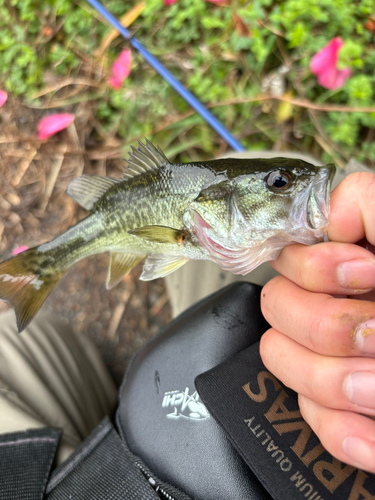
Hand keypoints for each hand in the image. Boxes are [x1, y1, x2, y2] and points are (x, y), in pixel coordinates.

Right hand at [260, 172, 374, 472]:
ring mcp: (333, 351)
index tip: (369, 274)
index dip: (317, 267)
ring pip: (281, 356)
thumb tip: (330, 217)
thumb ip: (368, 206)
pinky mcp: (338, 398)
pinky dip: (343, 429)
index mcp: (352, 259)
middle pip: (276, 304)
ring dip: (333, 379)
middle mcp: (336, 300)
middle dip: (329, 326)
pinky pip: (310, 412)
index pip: (290, 251)